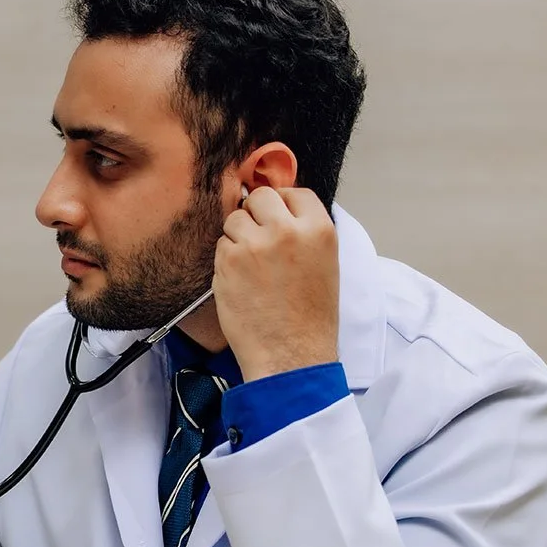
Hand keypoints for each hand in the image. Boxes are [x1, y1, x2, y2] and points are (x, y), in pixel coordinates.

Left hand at [214, 186, 339, 382]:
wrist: (291, 355)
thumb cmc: (309, 317)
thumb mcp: (325, 264)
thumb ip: (303, 233)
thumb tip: (277, 210)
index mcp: (319, 230)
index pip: (294, 192)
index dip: (281, 203)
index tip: (276, 218)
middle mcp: (287, 231)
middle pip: (260, 197)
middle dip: (256, 213)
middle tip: (259, 239)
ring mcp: (255, 244)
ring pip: (235, 219)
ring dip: (238, 236)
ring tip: (253, 268)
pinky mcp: (228, 261)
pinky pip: (221, 245)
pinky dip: (226, 259)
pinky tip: (241, 282)